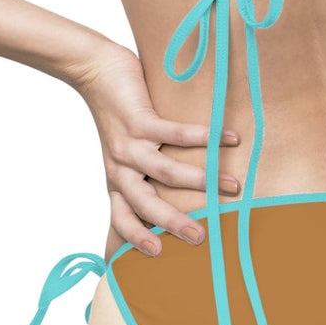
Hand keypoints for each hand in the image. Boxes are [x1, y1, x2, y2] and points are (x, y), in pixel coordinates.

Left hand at [74, 40, 239, 255]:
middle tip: (201, 237)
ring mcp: (129, 145)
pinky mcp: (139, 121)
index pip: (122, 217)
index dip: (136, 237)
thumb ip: (143, 171)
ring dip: (201, 180)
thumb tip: (182, 187)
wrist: (94, 71)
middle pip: (145, 204)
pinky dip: (205, 137)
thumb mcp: (123, 151)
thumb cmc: (116, 113)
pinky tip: (230, 138)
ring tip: (231, 187)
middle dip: (173, 222)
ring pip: (165, 172)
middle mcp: (121, 167)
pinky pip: (175, 134)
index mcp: (117, 180)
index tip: (158, 254)